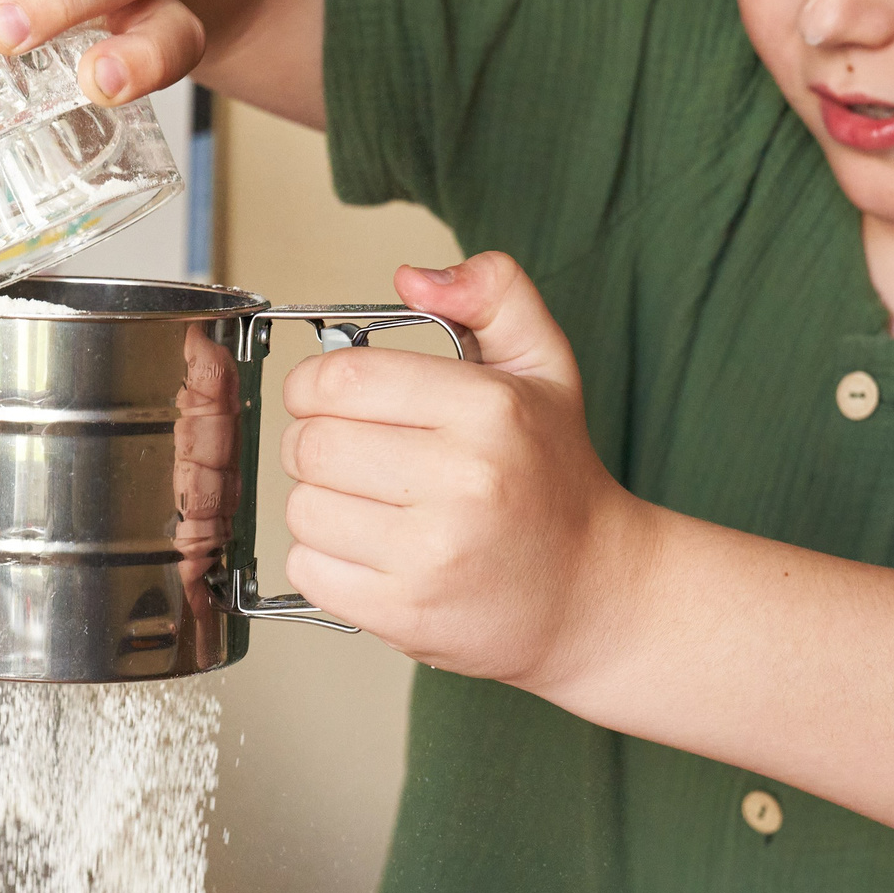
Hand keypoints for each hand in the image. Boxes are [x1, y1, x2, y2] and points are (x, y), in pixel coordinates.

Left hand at [277, 253, 657, 693]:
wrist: (591, 593)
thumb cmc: (555, 479)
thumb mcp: (544, 366)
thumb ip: (491, 294)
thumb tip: (412, 278)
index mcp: (487, 409)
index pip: (340, 380)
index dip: (314, 386)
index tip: (330, 399)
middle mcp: (463, 480)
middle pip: (310, 446)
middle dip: (316, 446)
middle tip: (354, 455)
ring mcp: (432, 553)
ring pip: (302, 510)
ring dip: (320, 505)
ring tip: (370, 507)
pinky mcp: (406, 614)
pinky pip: (307, 569)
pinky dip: (323, 560)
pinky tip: (370, 552)